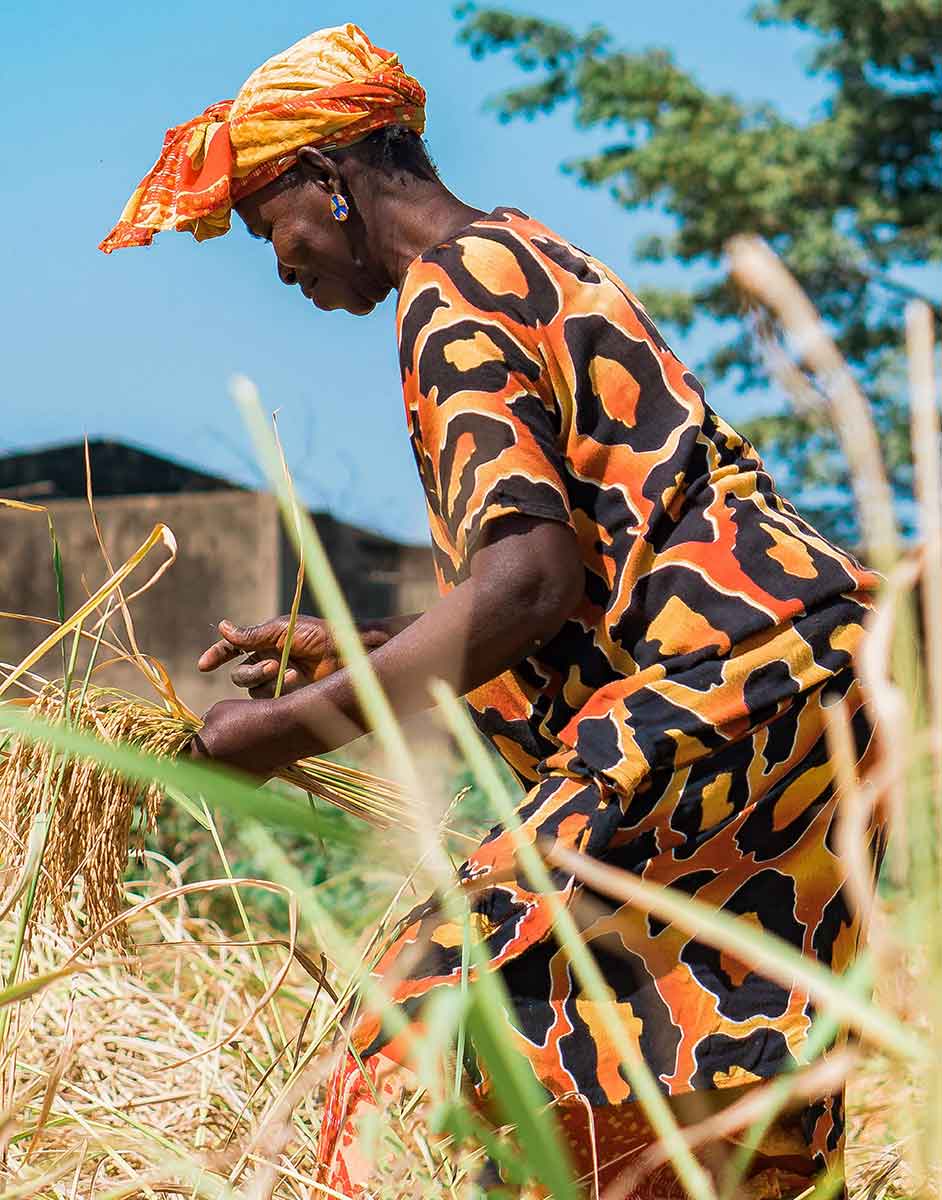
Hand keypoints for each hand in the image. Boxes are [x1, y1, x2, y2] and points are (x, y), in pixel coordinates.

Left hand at [189, 698, 287, 779]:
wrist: (286, 730)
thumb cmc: (249, 715)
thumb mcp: (217, 712)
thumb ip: (204, 726)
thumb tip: (201, 733)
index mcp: (198, 756)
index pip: (179, 755)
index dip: (180, 746)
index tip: (184, 741)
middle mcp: (212, 775)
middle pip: (197, 767)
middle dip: (200, 754)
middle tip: (211, 740)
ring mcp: (231, 782)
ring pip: (217, 772)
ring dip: (219, 761)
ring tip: (234, 742)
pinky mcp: (249, 785)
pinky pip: (235, 775)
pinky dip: (238, 765)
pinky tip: (249, 751)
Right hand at [197, 616, 391, 698]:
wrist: (345, 654)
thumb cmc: (318, 635)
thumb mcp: (282, 631)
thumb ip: (251, 635)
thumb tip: (221, 626)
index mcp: (263, 642)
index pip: (232, 649)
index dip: (216, 656)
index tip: (203, 665)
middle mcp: (267, 661)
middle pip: (239, 675)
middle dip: (252, 672)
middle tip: (273, 666)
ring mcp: (277, 680)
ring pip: (252, 690)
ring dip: (266, 681)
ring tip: (291, 673)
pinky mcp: (287, 695)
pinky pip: (268, 699)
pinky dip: (279, 690)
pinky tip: (297, 681)